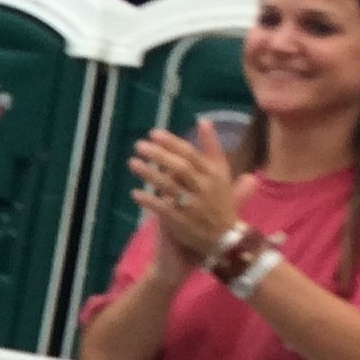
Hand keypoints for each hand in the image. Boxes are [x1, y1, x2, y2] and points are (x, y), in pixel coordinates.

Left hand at [130, 121, 250, 273]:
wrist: (225, 239)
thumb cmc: (220, 202)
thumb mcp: (222, 173)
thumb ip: (212, 148)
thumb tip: (204, 121)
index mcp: (215, 174)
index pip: (192, 154)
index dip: (172, 143)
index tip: (153, 133)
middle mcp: (205, 188)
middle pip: (180, 167)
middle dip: (159, 155)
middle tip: (139, 146)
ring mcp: (194, 206)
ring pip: (170, 187)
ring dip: (150, 174)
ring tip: (133, 163)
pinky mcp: (183, 223)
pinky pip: (164, 209)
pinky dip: (149, 201)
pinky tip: (135, 193)